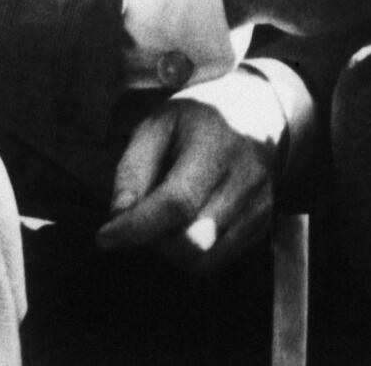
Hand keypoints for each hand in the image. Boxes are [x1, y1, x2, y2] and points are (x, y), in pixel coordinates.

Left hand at [97, 77, 278, 274]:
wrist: (258, 111)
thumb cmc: (198, 117)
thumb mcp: (157, 124)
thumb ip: (133, 168)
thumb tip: (118, 216)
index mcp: (217, 145)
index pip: (177, 202)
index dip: (136, 227)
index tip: (105, 236)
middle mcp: (246, 179)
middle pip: (192, 242)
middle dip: (154, 242)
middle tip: (140, 222)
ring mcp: (261, 205)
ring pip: (205, 260)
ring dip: (172, 253)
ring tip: (164, 224)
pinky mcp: (265, 224)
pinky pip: (219, 260)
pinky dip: (193, 255)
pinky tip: (187, 226)